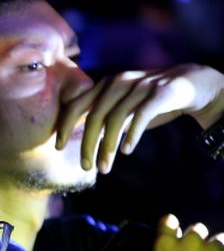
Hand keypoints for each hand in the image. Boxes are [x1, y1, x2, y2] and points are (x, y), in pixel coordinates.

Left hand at [55, 64, 223, 173]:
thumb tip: (84, 145)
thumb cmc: (150, 101)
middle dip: (87, 145)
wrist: (191, 84)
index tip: (58, 147)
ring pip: (116, 119)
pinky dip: (131, 134)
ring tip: (104, 168)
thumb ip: (104, 119)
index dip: (65, 126)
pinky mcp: (161, 92)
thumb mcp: (123, 108)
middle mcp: (119, 82)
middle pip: (94, 116)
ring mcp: (140, 86)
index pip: (77, 105)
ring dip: (108, 147)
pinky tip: (126, 151)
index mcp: (105, 86)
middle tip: (86, 167)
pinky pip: (141, 115)